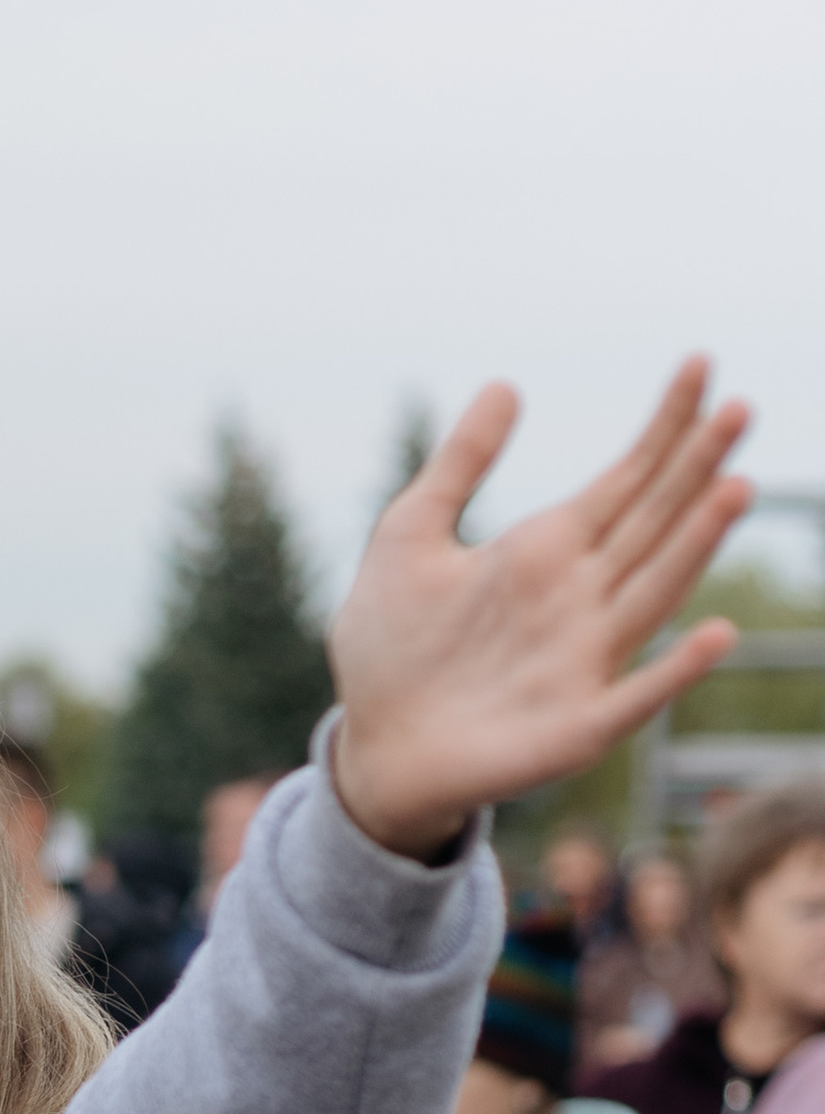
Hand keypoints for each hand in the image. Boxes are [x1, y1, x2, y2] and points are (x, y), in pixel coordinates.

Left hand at [328, 364, 752, 860]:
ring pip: (655, 592)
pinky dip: (675, 670)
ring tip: (735, 488)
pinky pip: (636, 696)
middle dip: (695, 468)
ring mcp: (584, 661)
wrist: (372, 749)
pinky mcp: (575, 726)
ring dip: (697, 545)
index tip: (698, 364)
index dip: (663, 425)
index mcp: (546, 549)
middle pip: (653, 522)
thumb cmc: (391, 650)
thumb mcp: (409, 538)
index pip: (624, 478)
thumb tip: (506, 383)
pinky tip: (716, 635)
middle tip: (740, 406)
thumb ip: (458, 465)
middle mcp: (580, 598)